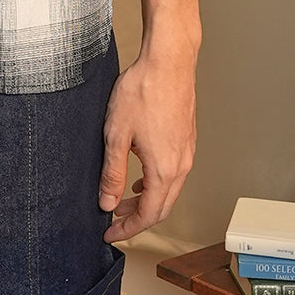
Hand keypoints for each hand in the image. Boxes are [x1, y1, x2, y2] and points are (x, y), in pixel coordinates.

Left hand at [98, 47, 196, 242]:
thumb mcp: (116, 134)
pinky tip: (141, 172)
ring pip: (169, 190)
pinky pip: (174, 172)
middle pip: (162, 207)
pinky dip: (156, 182)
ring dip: (147, 199)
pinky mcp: (186, 138)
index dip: (128, 228)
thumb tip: (108, 202)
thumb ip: (113, 173)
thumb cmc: (143, 91)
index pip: (148, 215)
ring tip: (123, 197)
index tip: (111, 233)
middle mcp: (181, 165)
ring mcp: (186, 151)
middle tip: (114, 220)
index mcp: (164, 170)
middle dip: (137, 218)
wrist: (168, 61)